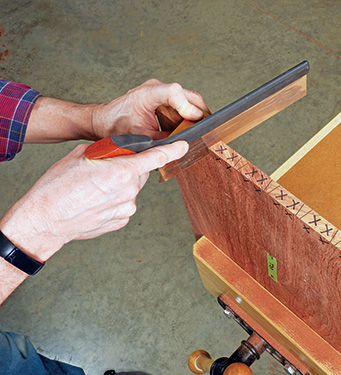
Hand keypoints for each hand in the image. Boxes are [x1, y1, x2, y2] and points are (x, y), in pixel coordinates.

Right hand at [0, 141, 187, 261]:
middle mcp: (129, 191)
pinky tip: (96, 201)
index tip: (184, 146)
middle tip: (105, 170)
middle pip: (141, 172)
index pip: (156, 157)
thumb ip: (107, 150)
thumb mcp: (80, 156)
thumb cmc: (56, 187)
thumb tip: (120, 149)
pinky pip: (124, 204)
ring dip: (120, 184)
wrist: (44, 220)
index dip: (173, 150)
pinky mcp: (121, 221)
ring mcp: (126, 208)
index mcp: (121, 171)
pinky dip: (115, 200)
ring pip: (132, 189)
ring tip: (94, 189)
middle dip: (129, 167)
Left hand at [91, 79, 209, 139]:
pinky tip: (189, 128)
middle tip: (208, 129)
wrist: (104, 121)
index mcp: (147, 94)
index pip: (174, 92)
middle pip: (189, 95)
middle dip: (200, 112)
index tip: (195, 119)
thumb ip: (163, 140)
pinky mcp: (163, 98)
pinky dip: (189, 116)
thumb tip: (183, 144)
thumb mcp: (141, 138)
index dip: (187, 106)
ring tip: (199, 130)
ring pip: (189, 100)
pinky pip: (183, 105)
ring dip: (195, 115)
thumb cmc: (117, 128)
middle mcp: (156, 88)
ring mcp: (161, 92)